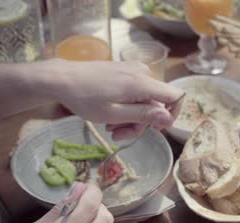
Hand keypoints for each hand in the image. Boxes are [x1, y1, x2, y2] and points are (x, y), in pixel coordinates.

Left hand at [40, 59, 184, 139]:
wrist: (63, 79)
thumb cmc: (84, 98)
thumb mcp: (114, 114)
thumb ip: (143, 115)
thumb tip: (169, 118)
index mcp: (142, 83)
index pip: (176, 96)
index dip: (172, 115)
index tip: (155, 129)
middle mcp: (142, 73)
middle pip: (156, 103)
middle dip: (140, 123)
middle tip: (118, 135)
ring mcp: (132, 70)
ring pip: (144, 99)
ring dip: (130, 117)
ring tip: (110, 126)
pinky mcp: (124, 70)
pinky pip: (135, 91)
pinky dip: (125, 106)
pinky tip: (109, 114)